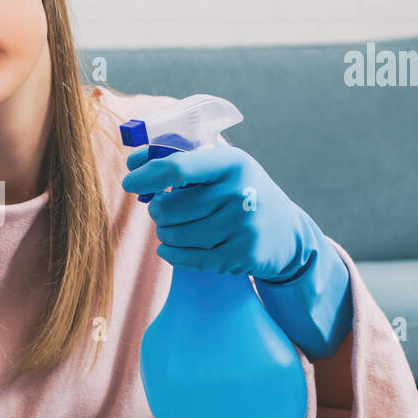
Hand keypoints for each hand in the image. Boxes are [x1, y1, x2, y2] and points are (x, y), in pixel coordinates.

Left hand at [121, 142, 314, 281]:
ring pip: (175, 236)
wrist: (287, 234)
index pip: (177, 168)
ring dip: (166, 234)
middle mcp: (240, 192)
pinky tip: (171, 248)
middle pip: (169, 208)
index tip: (130, 183)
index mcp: (232, 162)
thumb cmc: (242, 192)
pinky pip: (187, 258)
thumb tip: (133, 160)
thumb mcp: (223, 167)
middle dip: (158, 212)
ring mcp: (242, 226)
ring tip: (175, 228)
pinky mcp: (241, 255)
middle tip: (163, 211)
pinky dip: (172, 254)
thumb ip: (181, 159)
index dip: (147, 176)